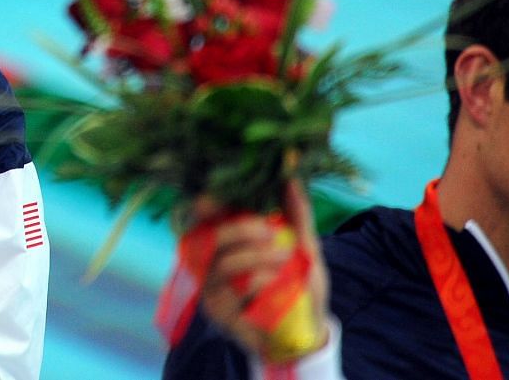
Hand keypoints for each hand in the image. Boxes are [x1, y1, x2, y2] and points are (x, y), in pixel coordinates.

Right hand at [194, 181, 330, 358]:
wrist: (306, 330)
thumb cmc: (299, 284)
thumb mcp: (304, 247)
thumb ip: (297, 214)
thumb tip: (292, 178)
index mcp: (224, 241)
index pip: (202, 217)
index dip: (206, 205)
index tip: (218, 196)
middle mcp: (209, 262)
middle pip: (206, 238)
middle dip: (238, 230)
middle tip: (269, 230)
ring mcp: (210, 288)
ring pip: (222, 264)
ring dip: (255, 257)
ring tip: (284, 257)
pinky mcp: (218, 312)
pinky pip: (234, 291)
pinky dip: (259, 282)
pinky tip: (278, 282)